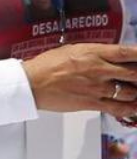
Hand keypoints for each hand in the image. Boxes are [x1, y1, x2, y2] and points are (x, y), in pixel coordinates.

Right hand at [22, 44, 136, 118]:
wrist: (32, 83)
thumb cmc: (46, 65)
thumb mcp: (71, 50)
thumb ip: (92, 53)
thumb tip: (108, 56)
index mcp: (92, 52)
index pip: (125, 52)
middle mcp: (98, 69)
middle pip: (134, 73)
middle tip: (136, 76)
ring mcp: (97, 88)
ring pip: (131, 92)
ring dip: (136, 92)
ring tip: (134, 91)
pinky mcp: (93, 103)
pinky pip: (119, 108)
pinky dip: (130, 108)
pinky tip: (133, 107)